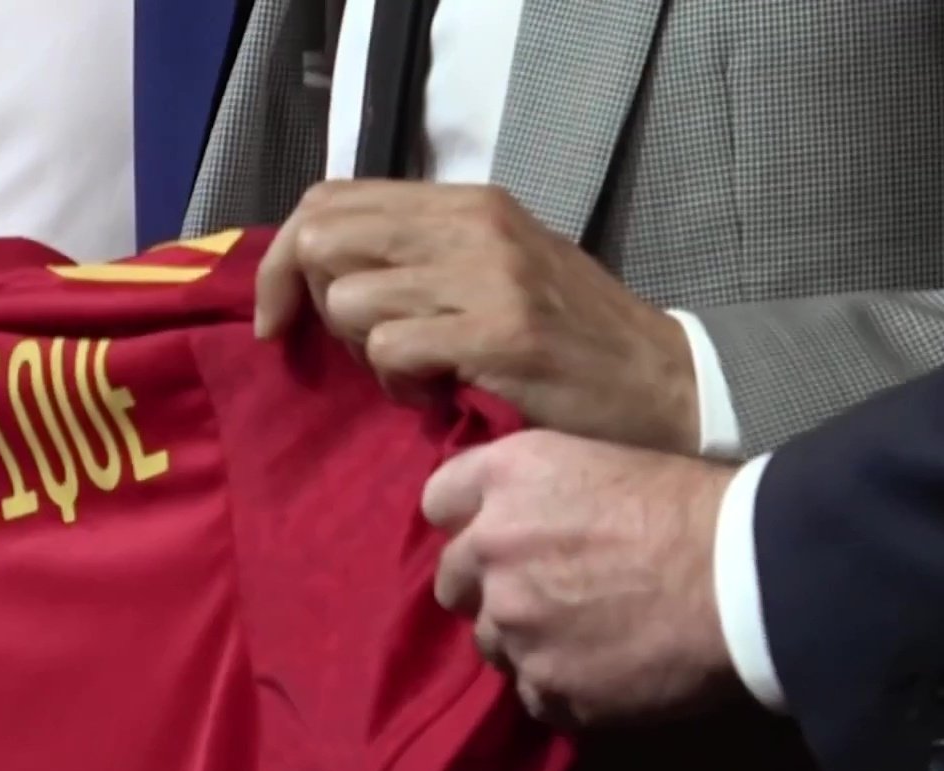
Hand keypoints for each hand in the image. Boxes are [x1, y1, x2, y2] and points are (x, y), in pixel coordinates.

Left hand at [254, 181, 700, 453]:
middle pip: (322, 240)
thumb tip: (317, 269)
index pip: (329, 199)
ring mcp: (488, 277)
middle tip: (361, 351)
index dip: (282, 261)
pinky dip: (397, 385)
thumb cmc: (567, 339)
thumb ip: (416, 258)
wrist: (665, 384)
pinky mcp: (500, 334)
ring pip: (349, 300)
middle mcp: (472, 226)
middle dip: (316, 307)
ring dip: (364, 354)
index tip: (278, 319)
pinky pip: (388, 349)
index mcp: (466, 203)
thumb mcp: (492, 271)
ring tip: (418, 374)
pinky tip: (435, 396)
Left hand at [421, 429, 740, 725]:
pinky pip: (532, 692)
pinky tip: (604, 670)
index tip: (496, 533)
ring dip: (524, 640)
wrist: (751, 578)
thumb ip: (533, 490)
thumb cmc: (694, 508)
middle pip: (452, 580)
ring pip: (490, 642)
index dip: (468, 519)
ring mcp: (513, 622)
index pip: (440, 500)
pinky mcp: (544, 683)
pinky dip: (561, 686)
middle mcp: (491, 548)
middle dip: (488, 587)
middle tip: (544, 592)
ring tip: (584, 635)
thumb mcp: (598, 462)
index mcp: (506, 478)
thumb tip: (510, 518)